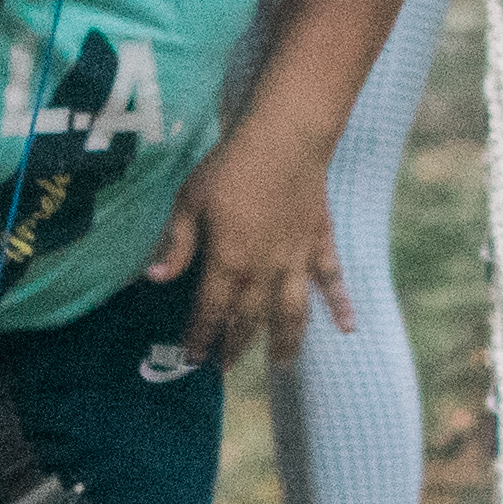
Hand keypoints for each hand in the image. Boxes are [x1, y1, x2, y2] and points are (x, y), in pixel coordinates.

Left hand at [147, 130, 346, 367]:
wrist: (286, 136)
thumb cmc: (231, 164)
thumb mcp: (190, 200)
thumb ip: (176, 243)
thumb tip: (154, 278)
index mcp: (229, 262)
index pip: (210, 312)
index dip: (199, 338)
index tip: (190, 359)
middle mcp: (265, 270)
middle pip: (249, 321)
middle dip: (235, 346)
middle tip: (225, 367)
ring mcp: (297, 259)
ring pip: (293, 313)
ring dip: (286, 341)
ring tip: (280, 363)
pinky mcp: (320, 242)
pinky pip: (332, 280)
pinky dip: (341, 304)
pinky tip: (349, 327)